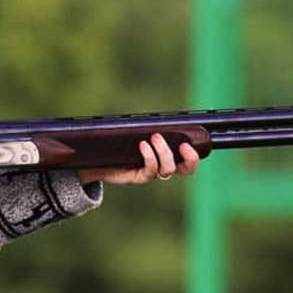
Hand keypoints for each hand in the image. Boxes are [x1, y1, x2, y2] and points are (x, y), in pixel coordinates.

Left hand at [79, 133, 199, 185]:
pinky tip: (143, 145)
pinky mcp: (138, 178)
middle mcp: (162, 167)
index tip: (189, 143)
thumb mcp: (136, 133)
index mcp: (167, 157)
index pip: (188, 161)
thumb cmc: (119, 145)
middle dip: (189, 160)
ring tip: (154, 137)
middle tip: (183, 146)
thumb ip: (148, 127)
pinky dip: (149, 157)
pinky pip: (150, 171)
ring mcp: (151, 174)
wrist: (98, 161)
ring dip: (164, 152)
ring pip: (168, 169)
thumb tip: (160, 114)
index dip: (194, 156)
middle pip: (186, 170)